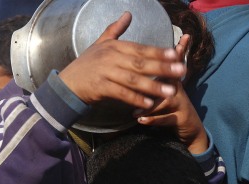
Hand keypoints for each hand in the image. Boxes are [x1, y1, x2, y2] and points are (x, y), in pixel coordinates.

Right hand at [59, 12, 185, 110]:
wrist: (66, 84)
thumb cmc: (85, 65)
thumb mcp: (99, 43)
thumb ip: (115, 29)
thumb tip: (128, 14)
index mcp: (113, 46)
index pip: (141, 49)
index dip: (159, 52)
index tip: (177, 55)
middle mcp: (110, 57)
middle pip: (141, 63)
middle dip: (162, 68)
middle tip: (181, 72)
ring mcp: (105, 73)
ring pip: (133, 79)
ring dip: (153, 86)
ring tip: (171, 92)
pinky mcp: (100, 88)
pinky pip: (121, 93)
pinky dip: (136, 99)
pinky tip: (149, 103)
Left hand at [133, 35, 208, 152]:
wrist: (189, 127)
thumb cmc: (169, 107)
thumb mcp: (162, 90)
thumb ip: (152, 78)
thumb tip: (138, 64)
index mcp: (172, 81)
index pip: (171, 63)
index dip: (174, 51)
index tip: (180, 37)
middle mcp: (178, 89)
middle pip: (170, 79)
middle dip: (157, 79)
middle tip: (135, 82)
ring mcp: (181, 104)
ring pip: (167, 100)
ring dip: (149, 106)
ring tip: (134, 112)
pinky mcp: (181, 118)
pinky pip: (167, 119)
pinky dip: (153, 119)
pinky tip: (141, 121)